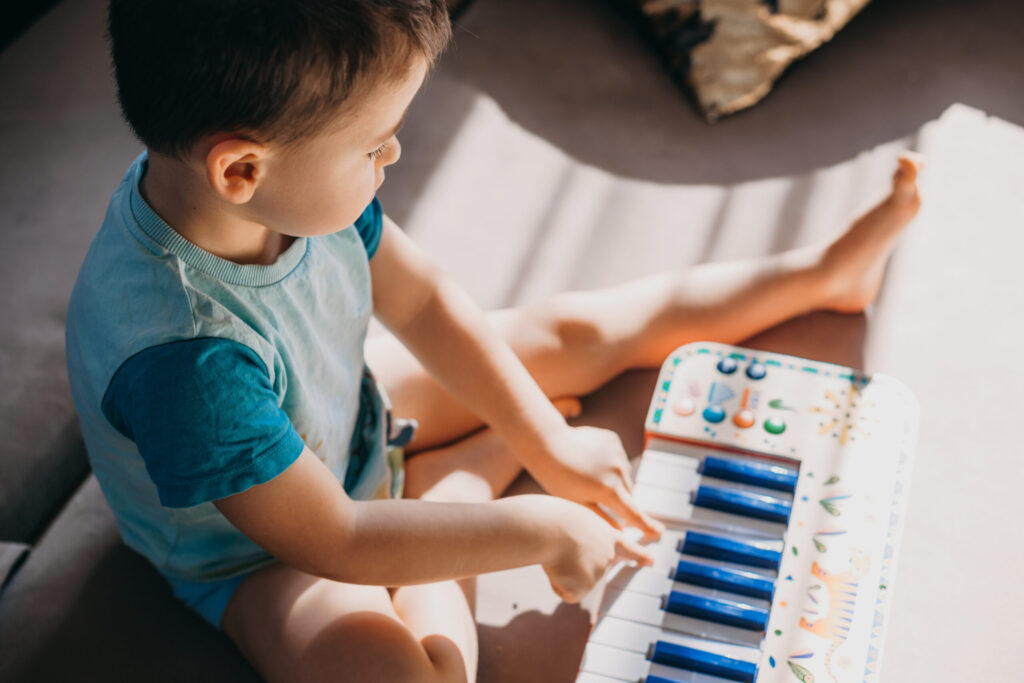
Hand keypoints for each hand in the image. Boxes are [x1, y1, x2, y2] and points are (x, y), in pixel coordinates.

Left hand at [528, 425, 663, 540]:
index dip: (646, 524)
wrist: (547, 442)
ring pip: (624, 475)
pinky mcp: (613, 439)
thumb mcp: (577, 503)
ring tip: (589, 477)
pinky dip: (610, 463)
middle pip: (628, 493)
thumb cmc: (556, 477)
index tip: (658, 531)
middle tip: (598, 499)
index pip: (633, 512)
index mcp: (609, 489)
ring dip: (615, 480)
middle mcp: (618, 470)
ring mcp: (617, 452)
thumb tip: (620, 530)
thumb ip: (601, 518)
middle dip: (620, 500)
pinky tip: (590, 461)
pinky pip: (618, 457)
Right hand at [539, 497, 653, 602]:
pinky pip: (564, 591)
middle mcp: (607, 554)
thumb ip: (579, 539)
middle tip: (586, 563)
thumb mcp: (573, 521)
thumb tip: (570, 565)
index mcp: (605, 534)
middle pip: (598, 569)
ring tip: (556, 552)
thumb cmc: (555, 519)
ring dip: (560, 570)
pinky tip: (555, 568)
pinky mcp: (586, 587)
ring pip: (572, 579)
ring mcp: (598, 572)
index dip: (639, 554)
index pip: (626, 546)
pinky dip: (556, 583)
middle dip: (589, 570)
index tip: (651, 560)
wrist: (551, 529)